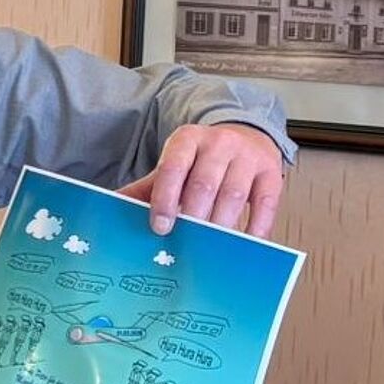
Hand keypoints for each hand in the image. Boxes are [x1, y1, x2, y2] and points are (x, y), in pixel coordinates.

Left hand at [119, 122, 283, 236]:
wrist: (244, 135)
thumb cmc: (201, 160)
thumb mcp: (173, 164)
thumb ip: (146, 188)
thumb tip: (112, 209)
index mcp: (187, 139)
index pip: (172, 169)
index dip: (165, 199)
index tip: (160, 227)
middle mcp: (219, 143)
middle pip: (204, 183)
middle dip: (193, 216)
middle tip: (186, 242)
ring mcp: (248, 156)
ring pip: (234, 194)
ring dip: (221, 224)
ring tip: (211, 247)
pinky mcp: (271, 171)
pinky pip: (266, 203)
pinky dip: (256, 226)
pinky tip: (246, 243)